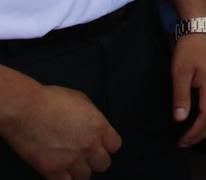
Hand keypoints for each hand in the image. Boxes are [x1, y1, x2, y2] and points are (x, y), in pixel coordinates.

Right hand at [1, 83, 120, 178]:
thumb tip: (95, 128)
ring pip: (85, 176)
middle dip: (94, 160)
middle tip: (84, 155)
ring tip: (70, 163)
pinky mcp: (52, 170)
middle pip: (103, 164)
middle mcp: (89, 146)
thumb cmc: (52, 99)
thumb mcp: (82, 101)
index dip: (107, 146)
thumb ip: (93, 118)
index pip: (115, 146)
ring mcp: (71, 159)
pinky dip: (64, 178)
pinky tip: (59, 171)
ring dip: (79, 170)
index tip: (98, 145)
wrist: (25, 109)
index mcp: (99, 127)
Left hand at [171, 35, 205, 146]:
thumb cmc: (189, 50)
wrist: (202, 30)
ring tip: (192, 134)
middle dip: (202, 134)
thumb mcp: (180, 73)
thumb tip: (181, 119)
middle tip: (185, 142)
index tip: (182, 141)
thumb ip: (181, 97)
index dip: (195, 132)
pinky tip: (200, 118)